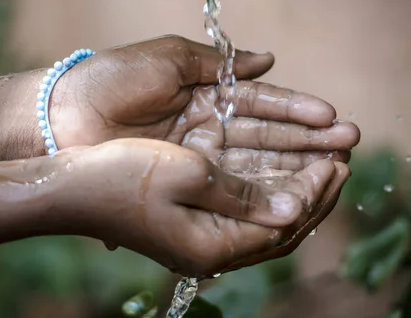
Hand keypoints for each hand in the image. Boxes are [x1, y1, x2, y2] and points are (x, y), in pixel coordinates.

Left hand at [50, 35, 359, 169]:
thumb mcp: (169, 58)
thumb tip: (271, 58)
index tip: (332, 117)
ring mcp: (198, 157)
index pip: (261, 104)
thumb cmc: (114, 79)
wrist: (65, 115)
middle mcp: (208, 127)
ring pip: (255, 163)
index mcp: (206, 93)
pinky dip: (260, 188)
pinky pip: (229, 185)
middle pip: (266, 136)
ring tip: (334, 168)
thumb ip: (219, 62)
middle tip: (349, 145)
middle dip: (308, 140)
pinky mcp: (184, 181)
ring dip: (295, 166)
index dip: (297, 111)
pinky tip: (292, 192)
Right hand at [50, 138, 350, 277]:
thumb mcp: (188, 175)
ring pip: (263, 220)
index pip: (284, 225)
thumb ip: (243, 194)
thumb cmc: (122, 176)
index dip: (315, 192)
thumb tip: (293, 207)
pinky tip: (277, 171)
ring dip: (293, 190)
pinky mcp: (189, 224)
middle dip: (314, 194)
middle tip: (340, 160)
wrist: (70, 188)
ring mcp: (199, 239)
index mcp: (213, 246)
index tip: (337, 160)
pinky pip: (242, 212)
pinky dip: (265, 191)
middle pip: (280, 228)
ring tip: (320, 162)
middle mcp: (210, 250)